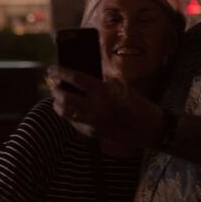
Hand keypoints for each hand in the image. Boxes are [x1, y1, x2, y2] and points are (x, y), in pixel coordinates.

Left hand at [47, 65, 164, 147]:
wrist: (148, 128)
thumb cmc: (137, 104)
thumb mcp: (122, 86)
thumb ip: (103, 82)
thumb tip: (86, 78)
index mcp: (104, 91)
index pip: (76, 79)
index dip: (61, 72)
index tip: (52, 68)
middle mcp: (96, 107)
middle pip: (66, 97)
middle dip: (56, 89)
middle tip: (53, 83)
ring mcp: (93, 122)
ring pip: (66, 113)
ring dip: (58, 104)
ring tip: (57, 98)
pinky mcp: (93, 133)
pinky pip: (74, 124)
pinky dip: (68, 116)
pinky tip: (68, 111)